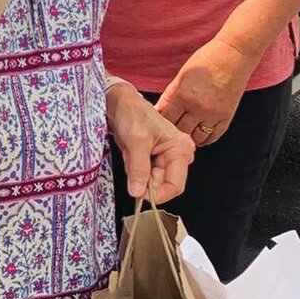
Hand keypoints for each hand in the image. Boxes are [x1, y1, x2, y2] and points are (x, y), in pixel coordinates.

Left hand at [107, 82, 194, 203]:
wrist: (119, 102)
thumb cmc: (131, 113)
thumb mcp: (135, 141)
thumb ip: (138, 169)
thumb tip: (138, 193)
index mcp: (180, 149)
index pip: (175, 184)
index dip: (158, 194)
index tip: (139, 196)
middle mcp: (178, 154)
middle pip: (164, 184)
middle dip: (145, 181)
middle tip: (131, 167)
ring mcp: (166, 157)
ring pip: (153, 180)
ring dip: (138, 174)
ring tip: (131, 154)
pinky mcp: (154, 158)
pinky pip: (145, 174)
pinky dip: (134, 170)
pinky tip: (130, 155)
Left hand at [155, 37, 254, 145]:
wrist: (234, 56)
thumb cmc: (206, 60)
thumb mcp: (182, 75)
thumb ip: (170, 95)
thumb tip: (159, 109)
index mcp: (184, 96)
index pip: (168, 118)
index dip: (161, 121)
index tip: (158, 122)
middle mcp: (199, 109)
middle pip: (181, 130)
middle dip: (173, 130)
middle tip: (168, 129)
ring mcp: (214, 115)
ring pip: (197, 138)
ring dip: (188, 136)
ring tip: (183, 132)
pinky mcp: (227, 117)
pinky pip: (214, 136)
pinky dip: (205, 139)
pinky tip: (198, 135)